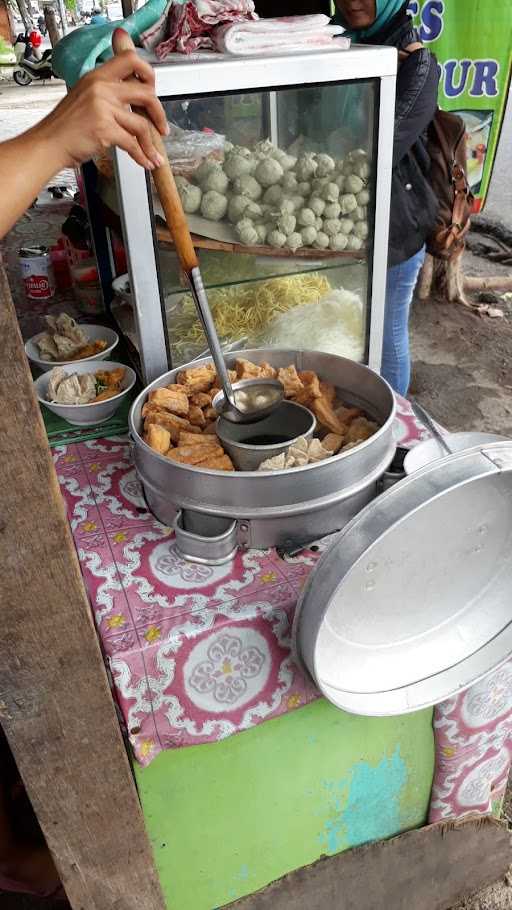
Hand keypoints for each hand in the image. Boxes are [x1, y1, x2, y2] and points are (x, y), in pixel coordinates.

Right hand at [35, 49, 167, 169]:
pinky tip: (145, 162)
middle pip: (145, 93)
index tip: (152, 89)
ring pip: (141, 124)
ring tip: (154, 155)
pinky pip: (133, 143)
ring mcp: (103, 107)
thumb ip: (106, 94)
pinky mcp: (104, 129)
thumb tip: (131, 101)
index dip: (147, 73)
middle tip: (161, 127)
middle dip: (159, 113)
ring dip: (151, 143)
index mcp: (97, 76)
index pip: (130, 59)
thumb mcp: (84, 98)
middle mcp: (101, 87)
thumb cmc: (64, 127)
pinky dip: (143, 156)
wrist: (48, 144)